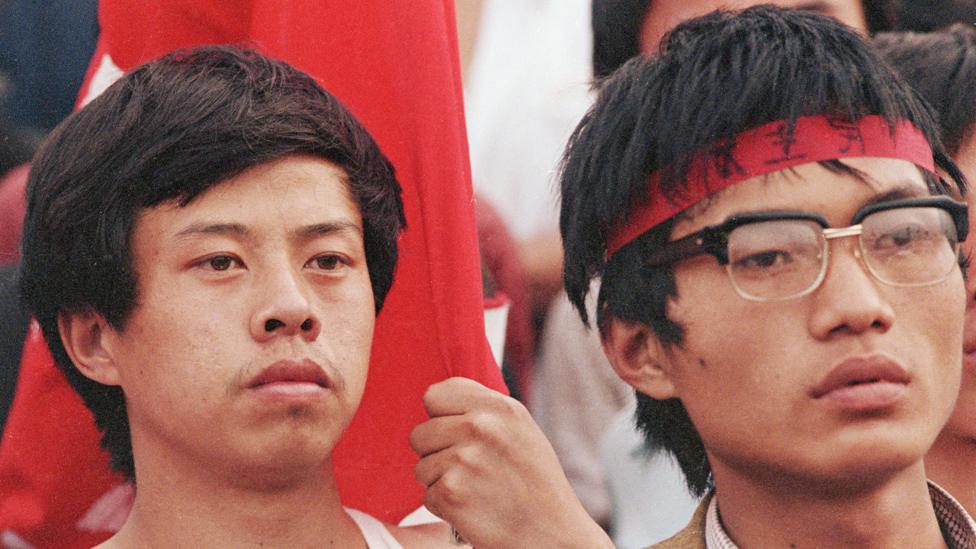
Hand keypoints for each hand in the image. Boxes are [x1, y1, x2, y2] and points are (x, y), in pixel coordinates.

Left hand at [410, 377, 613, 548]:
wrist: (554, 536)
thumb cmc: (536, 485)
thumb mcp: (521, 431)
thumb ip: (482, 411)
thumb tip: (437, 401)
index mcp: (500, 406)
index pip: (435, 395)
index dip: (441, 418)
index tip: (459, 436)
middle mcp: (481, 426)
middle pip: (421, 433)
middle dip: (438, 454)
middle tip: (471, 471)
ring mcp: (465, 459)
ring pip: (421, 466)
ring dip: (441, 482)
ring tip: (476, 490)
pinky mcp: (451, 492)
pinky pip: (427, 496)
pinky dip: (446, 508)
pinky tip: (474, 509)